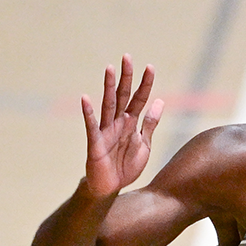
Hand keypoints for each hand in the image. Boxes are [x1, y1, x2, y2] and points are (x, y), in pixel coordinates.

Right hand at [79, 55, 164, 199]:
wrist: (112, 188)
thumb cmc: (126, 166)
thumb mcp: (144, 144)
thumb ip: (150, 123)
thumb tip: (160, 101)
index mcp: (131, 123)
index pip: (139, 99)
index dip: (145, 84)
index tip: (150, 66)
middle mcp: (118, 123)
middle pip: (123, 95)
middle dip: (126, 77)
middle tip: (127, 57)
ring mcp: (106, 131)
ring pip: (108, 105)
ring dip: (108, 87)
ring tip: (109, 69)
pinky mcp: (95, 143)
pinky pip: (92, 126)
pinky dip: (88, 113)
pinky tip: (85, 99)